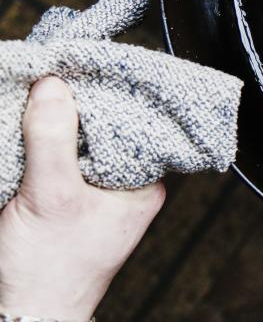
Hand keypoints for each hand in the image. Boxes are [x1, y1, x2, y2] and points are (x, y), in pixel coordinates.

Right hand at [0, 77, 164, 320]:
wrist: (21, 317)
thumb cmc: (48, 271)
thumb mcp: (50, 195)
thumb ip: (53, 139)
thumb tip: (54, 86)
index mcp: (143, 185)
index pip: (139, 122)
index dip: (112, 90)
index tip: (87, 63)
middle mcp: (126, 185)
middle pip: (107, 126)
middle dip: (80, 101)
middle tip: (55, 72)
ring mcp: (95, 192)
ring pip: (80, 139)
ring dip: (57, 119)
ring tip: (40, 90)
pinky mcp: (65, 198)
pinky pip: (59, 157)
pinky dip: (43, 140)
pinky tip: (29, 123)